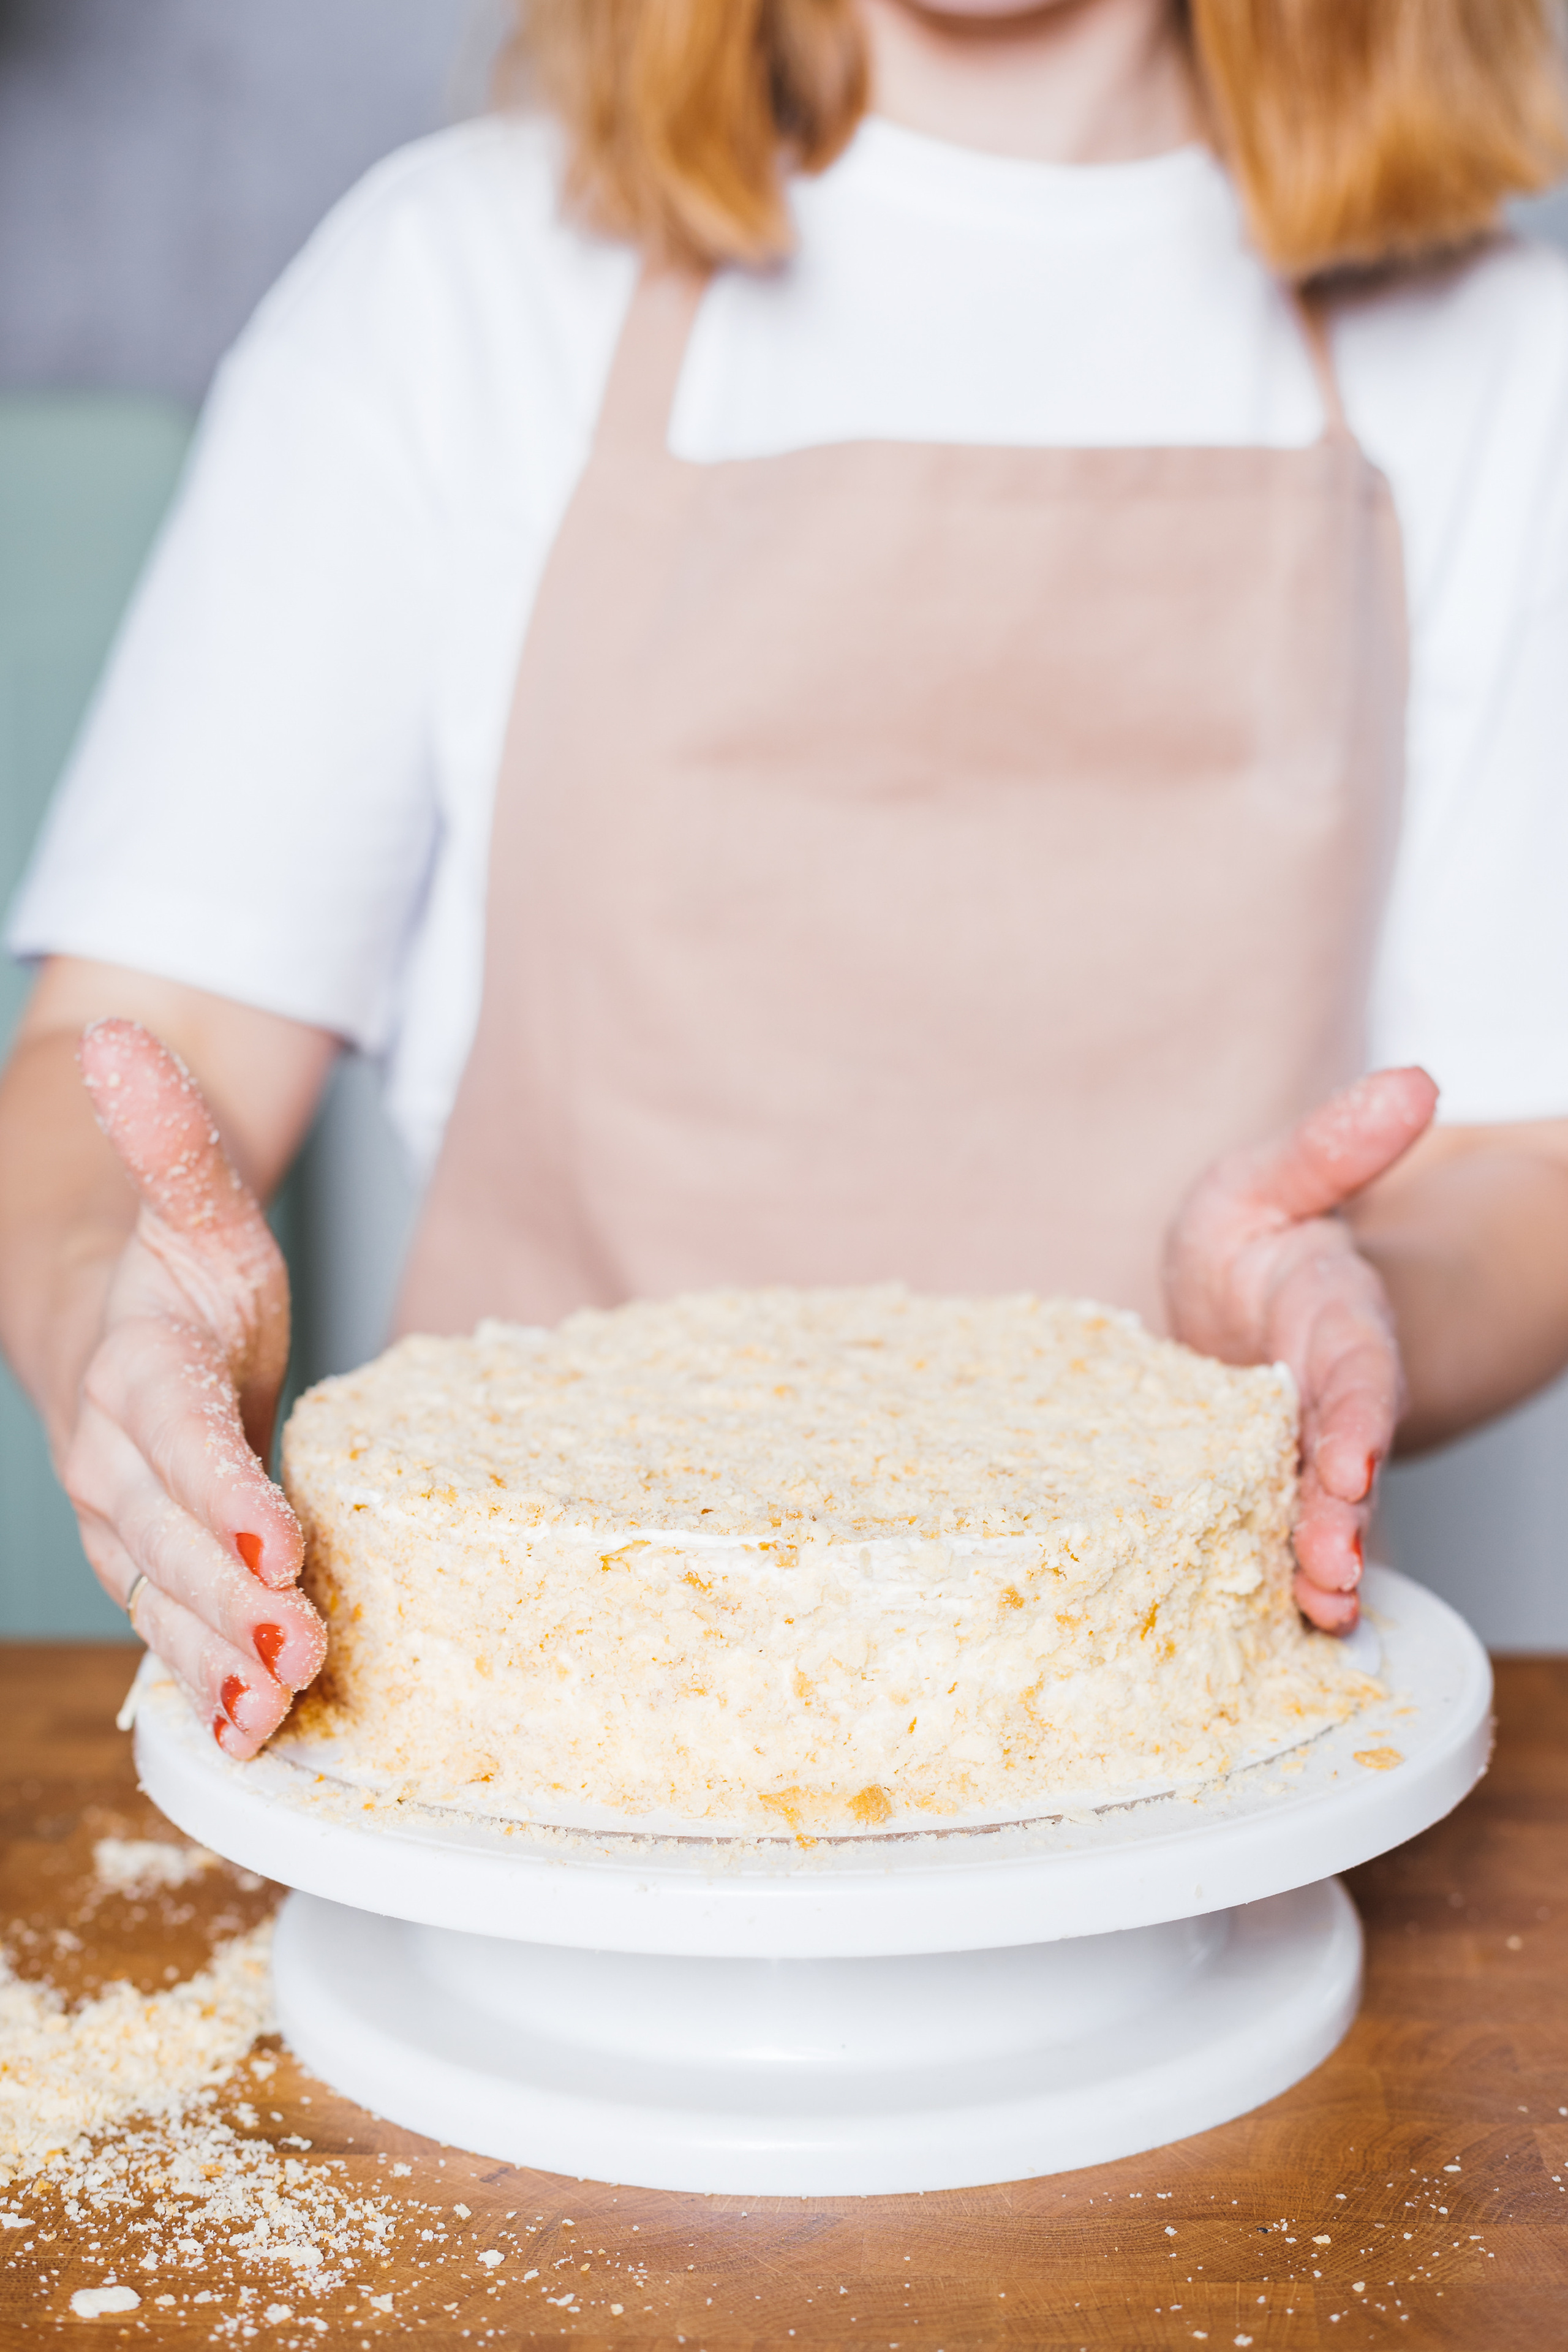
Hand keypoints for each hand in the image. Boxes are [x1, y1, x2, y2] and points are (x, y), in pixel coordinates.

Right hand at [65, 1019, 324, 1754]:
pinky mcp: (157, 1564)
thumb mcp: (191, 1196)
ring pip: (164, 1598)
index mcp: (134, 1369)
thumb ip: (168, 1134)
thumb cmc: (173, 1266)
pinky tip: (252, 1735)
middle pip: (172, 1538)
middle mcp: (119, 1459)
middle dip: (230, 1598)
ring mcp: (131, 1524)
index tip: (277, 1542)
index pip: (174, 1437)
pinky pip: (172, 1629)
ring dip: (217, 1658)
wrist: (108, 1322)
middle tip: (299, 1647)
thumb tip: (125, 1037)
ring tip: (275, 1710)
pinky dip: (208, 1683)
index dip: (219, 1493)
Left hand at [1165, 1069, 1438, 1632]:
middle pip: (1340, 1457)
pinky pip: (1276, 1531)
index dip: (1356, 1416)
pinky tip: (1288, 1619)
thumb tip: (1413, 1081)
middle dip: (1341, 1514)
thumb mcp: (1274, 1176)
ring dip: (1319, 1557)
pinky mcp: (1266, 1481)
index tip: (1354, 1462)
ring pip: (1315, 1507)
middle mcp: (1326, 1395)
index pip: (1351, 1370)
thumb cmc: (1256, 1239)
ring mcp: (1300, 1446)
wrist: (1244, 1298)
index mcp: (1332, 1320)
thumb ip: (1336, 1143)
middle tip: (1334, 1568)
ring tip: (1323, 1606)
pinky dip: (1282, 1573)